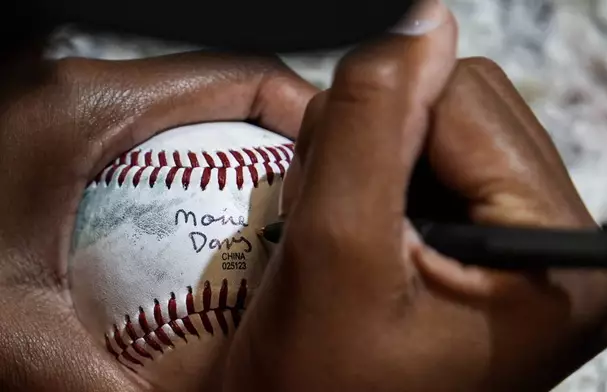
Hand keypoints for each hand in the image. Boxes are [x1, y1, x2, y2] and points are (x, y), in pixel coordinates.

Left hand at [0, 48, 316, 390]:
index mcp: (87, 110)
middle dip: (273, 150)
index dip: (303, 113)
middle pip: (217, 100)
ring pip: (183, 122)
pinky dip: (182, 179)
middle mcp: (77, 93)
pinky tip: (188, 234)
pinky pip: (145, 143)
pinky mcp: (47, 133)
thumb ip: (110, 387)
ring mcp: (61, 109)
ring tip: (261, 228)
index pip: (239, 78)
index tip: (335, 161)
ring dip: (229, 167)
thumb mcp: (18, 341)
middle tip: (305, 213)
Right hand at [224, 1, 606, 390]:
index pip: (469, 100)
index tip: (333, 192)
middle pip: (466, 109)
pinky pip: (439, 168)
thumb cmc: (321, 389)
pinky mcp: (496, 250)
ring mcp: (531, 249)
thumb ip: (372, 123)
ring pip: (446, 132)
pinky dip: (385, 184)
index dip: (382, 125)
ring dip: (378, 164)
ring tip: (347, 237)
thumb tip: (419, 18)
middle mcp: (565, 251)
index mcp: (562, 260)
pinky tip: (364, 236)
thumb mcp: (334, 251)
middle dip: (382, 146)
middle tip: (338, 221)